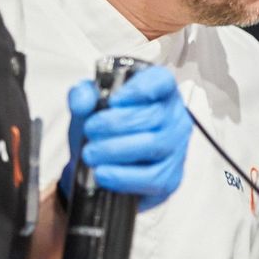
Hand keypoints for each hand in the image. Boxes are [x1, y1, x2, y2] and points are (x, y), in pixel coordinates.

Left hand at [57, 66, 192, 211]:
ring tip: (91, 153)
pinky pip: (152, 178)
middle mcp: (174, 117)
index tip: (113, 99)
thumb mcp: (89, 106)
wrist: (101, 163)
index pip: (162, 81)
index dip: (139, 89)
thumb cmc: (103, 129)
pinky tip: (103, 173)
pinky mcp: (170, 177)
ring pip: (154, 146)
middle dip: (115, 124)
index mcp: (159, 91)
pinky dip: (124, 177)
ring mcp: (176, 148)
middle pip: (154, 116)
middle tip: (90, 130)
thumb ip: (82, 96)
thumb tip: (83, 102)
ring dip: (116, 150)